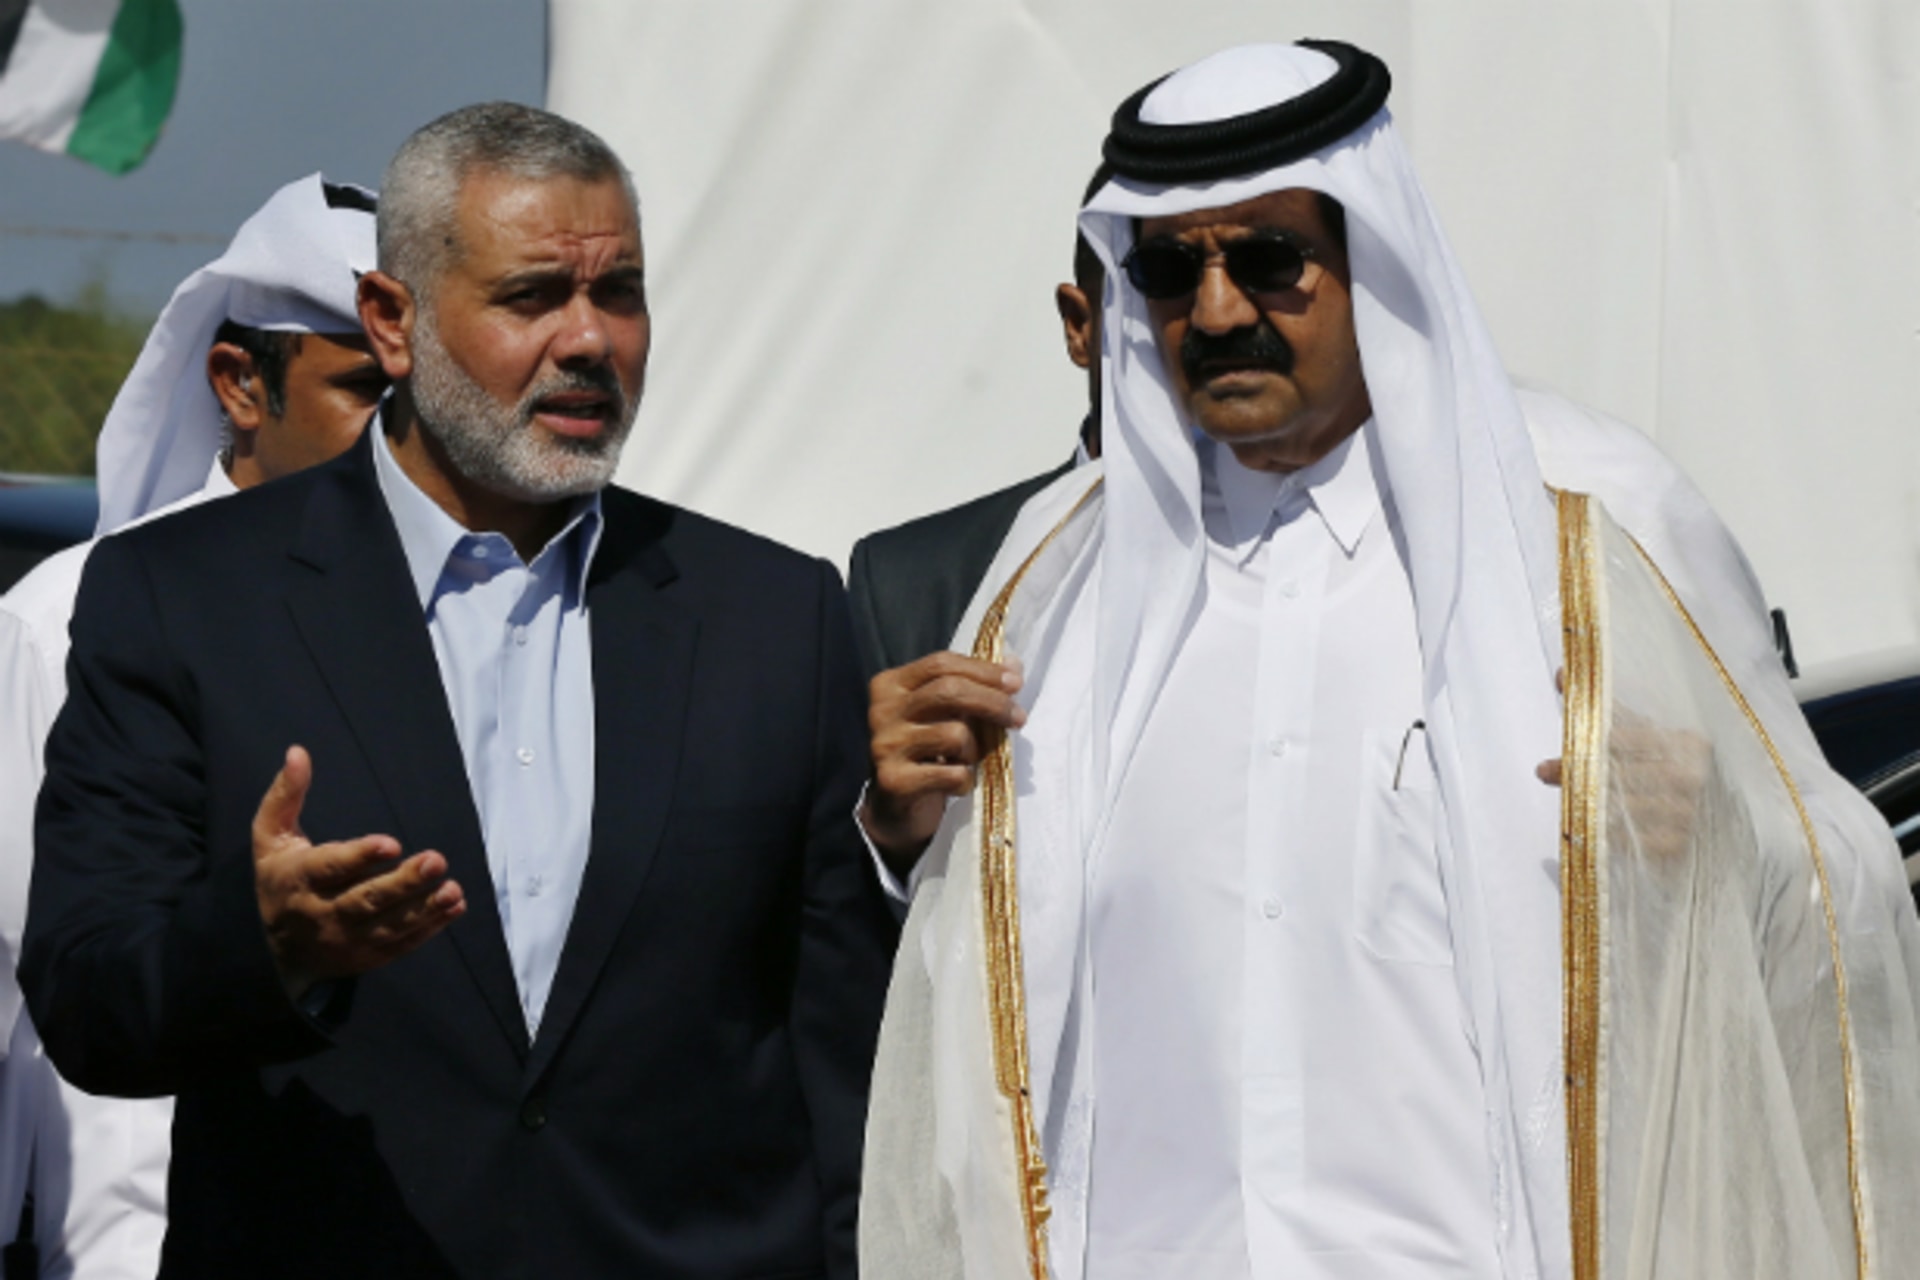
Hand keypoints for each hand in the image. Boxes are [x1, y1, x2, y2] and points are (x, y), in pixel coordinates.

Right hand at [253, 745, 464, 999]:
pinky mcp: (368, 956)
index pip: (330, 868)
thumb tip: (298, 752)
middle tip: (436, 860)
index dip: (360, 857)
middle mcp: (321, 913)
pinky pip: (401, 944)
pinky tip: (453, 907)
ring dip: (423, 908)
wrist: (279, 951)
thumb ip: (286, 796)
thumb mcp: (271, 838)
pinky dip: (429, 928)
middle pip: (365, 900)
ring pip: (388, 925)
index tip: (391, 843)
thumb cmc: (281, 878)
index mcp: (297, 879)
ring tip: (452, 890)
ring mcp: (346, 939)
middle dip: (402, 882)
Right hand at [861, 652, 1025, 874]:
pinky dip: (966, 780)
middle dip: (992, 702)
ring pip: (955, 735)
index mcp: (890, 684)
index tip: (1016, 682)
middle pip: (949, 691)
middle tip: (1018, 718)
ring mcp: (885, 746)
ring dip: (975, 750)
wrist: (895, 807)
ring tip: (969, 761)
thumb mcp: (942, 714)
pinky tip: (957, 785)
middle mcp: (882, 711)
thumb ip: (971, 688)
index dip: (983, 670)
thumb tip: (1014, 666)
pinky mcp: (894, 781)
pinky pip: (953, 774)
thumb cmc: (926, 752)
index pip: (941, 664)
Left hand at [1537, 670, 1711, 863]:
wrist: (1715, 808)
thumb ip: (1605, 709)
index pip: (1639, 740)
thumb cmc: (1670, 762)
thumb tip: (1562, 673)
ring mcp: (1690, 814)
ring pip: (1632, 810)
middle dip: (1583, 773)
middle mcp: (1692, 777)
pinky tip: (1593, 826)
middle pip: (1629, 775)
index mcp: (1687, 743)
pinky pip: (1643, 844)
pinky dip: (1616, 836)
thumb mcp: (1645, 733)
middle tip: (1544, 770)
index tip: (1570, 741)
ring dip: (1594, 805)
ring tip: (1567, 798)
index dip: (1601, 741)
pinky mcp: (1683, 847)